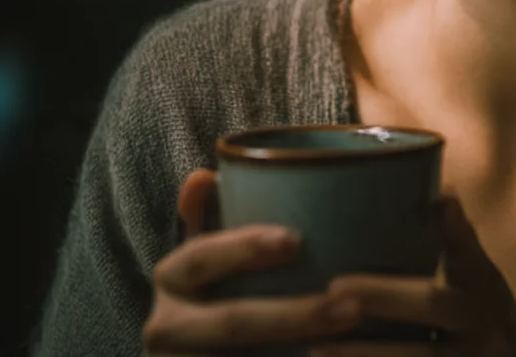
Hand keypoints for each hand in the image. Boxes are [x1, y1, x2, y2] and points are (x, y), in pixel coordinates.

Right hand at [143, 168, 362, 354]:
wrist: (193, 353)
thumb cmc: (216, 287)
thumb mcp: (207, 251)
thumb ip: (207, 214)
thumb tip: (204, 177)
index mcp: (170, 277)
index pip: (202, 257)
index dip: (244, 247)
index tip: (296, 240)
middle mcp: (163, 326)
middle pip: (231, 323)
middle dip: (294, 316)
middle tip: (352, 307)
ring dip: (298, 353)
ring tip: (352, 334)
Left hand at [306, 193, 515, 355]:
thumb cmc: (484, 318)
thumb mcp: (480, 280)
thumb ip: (458, 242)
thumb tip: (441, 188)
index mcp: (481, 282)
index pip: (466, 247)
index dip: (454, 225)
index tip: (441, 198)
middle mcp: (480, 319)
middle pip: (430, 302)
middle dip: (382, 296)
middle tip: (332, 289)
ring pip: (417, 356)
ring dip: (366, 354)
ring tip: (318, 348)